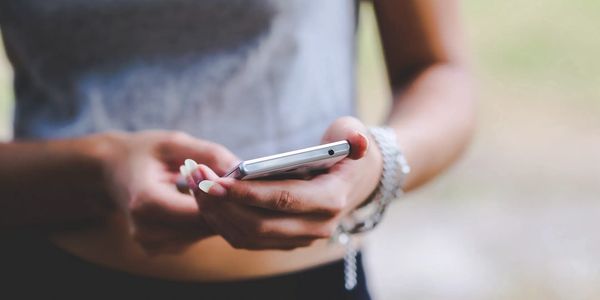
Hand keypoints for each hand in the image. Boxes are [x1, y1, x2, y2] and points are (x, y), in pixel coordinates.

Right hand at [100, 131, 238, 253]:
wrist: (110, 170)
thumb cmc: (143, 152)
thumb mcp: (174, 142)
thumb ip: (209, 154)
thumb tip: (244, 169)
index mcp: (146, 202)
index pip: (200, 210)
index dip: (225, 197)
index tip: (245, 182)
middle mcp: (145, 230)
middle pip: (204, 225)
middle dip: (227, 206)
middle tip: (245, 186)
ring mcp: (151, 244)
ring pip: (203, 234)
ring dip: (219, 214)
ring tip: (226, 190)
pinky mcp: (158, 249)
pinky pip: (195, 237)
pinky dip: (206, 220)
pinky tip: (208, 202)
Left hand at [190, 117, 381, 250]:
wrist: (356, 180)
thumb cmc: (346, 151)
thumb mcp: (353, 133)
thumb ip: (353, 135)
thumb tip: (356, 140)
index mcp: (331, 200)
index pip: (283, 201)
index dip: (247, 193)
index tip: (215, 181)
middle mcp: (316, 227)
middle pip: (259, 225)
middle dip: (222, 204)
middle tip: (195, 179)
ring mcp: (300, 238)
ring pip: (248, 237)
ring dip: (216, 214)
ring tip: (194, 186)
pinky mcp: (284, 241)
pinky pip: (247, 239)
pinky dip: (223, 222)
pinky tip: (206, 199)